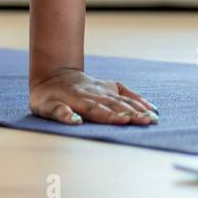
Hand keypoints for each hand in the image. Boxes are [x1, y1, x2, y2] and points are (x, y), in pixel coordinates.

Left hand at [30, 68, 158, 125]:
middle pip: (115, 105)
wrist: (54, 76)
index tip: (126, 121)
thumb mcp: (44, 107)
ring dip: (139, 109)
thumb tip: (74, 121)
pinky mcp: (109, 86)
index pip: (98, 111)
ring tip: (153, 117)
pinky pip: (125, 91)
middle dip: (133, 114)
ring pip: (123, 100)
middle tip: (149, 121)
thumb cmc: (47, 98)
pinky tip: (151, 106)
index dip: (112, 116)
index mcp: (79, 101)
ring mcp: (103, 89)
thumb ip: (59, 113)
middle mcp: (94, 94)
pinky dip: (138, 99)